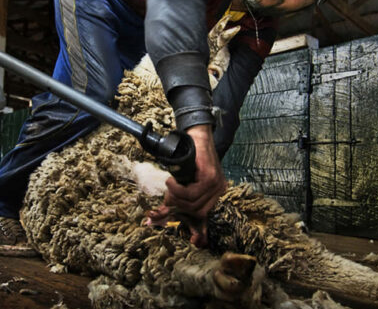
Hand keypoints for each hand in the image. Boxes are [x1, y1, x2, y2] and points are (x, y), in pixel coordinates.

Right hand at [148, 124, 226, 246]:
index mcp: (216, 193)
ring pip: (193, 203)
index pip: (206, 216)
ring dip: (176, 197)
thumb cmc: (189, 157)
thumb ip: (177, 198)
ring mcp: (217, 184)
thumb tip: (158, 216)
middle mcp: (219, 190)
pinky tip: (172, 182)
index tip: (193, 241)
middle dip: (178, 207)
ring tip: (169, 185)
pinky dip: (179, 189)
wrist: (196, 135)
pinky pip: (192, 193)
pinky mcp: (210, 177)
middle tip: (167, 197)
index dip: (197, 229)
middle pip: (197, 211)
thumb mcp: (184, 180)